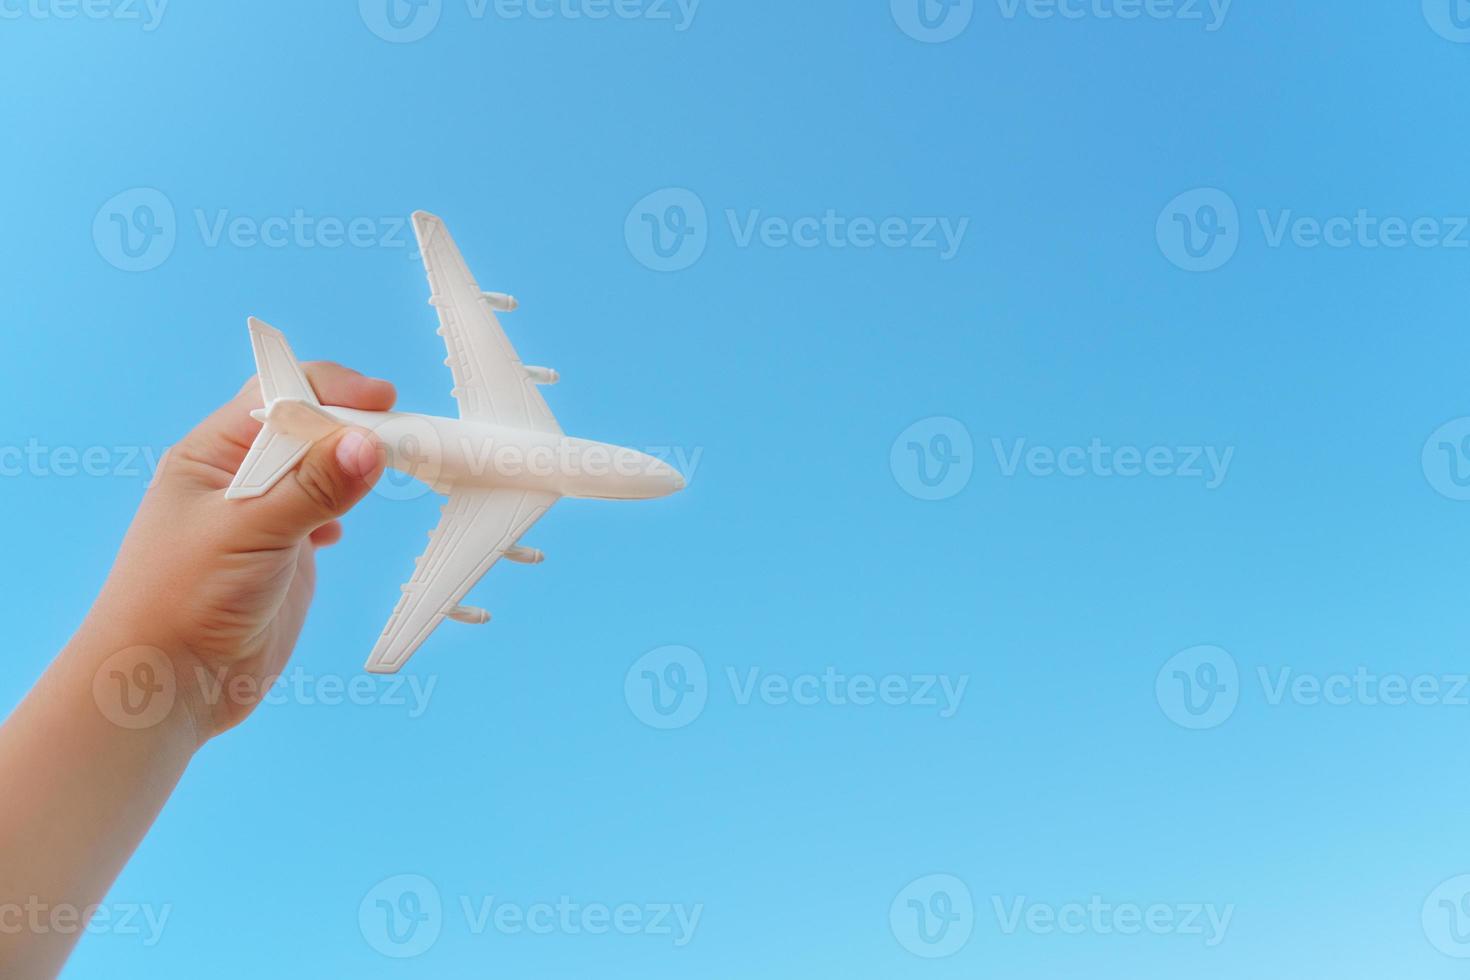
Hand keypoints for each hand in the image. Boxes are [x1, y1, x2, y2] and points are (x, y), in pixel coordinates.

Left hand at [90, 362, 394, 741]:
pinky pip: (324, 512)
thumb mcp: (250, 532)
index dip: (331, 390)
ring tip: (390, 471)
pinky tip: (342, 530)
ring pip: (319, 469)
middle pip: (306, 427)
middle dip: (352, 426)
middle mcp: (237, 475)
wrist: (169, 685)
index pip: (278, 395)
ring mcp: (263, 515)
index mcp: (211, 454)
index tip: (383, 401)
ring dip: (353, 466)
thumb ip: (313, 487)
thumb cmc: (183, 601)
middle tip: (403, 439)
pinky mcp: (284, 552)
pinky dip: (344, 510)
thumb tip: (370, 444)